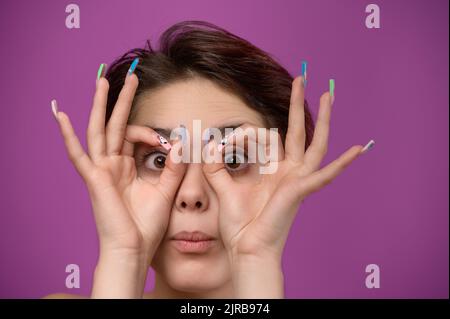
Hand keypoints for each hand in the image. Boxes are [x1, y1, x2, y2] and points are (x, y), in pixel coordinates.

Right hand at [52, 74, 185, 290]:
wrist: (134, 249)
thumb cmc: (146, 225)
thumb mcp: (166, 190)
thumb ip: (175, 167)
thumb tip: (184, 142)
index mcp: (127, 167)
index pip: (136, 137)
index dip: (152, 133)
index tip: (168, 141)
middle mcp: (112, 165)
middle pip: (116, 125)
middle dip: (122, 100)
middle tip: (130, 77)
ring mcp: (101, 170)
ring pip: (99, 131)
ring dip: (101, 106)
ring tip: (102, 81)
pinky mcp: (94, 179)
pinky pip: (78, 155)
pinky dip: (68, 135)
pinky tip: (60, 115)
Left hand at [203, 75, 367, 264]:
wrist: (246, 250)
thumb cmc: (239, 225)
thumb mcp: (222, 189)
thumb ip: (215, 166)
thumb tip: (209, 146)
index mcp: (272, 170)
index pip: (263, 138)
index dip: (239, 137)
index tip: (220, 146)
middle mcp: (288, 172)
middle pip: (297, 132)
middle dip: (299, 105)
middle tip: (303, 79)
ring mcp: (297, 180)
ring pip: (315, 143)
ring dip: (323, 119)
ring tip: (328, 94)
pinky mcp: (299, 190)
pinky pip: (323, 175)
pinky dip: (342, 164)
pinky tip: (358, 149)